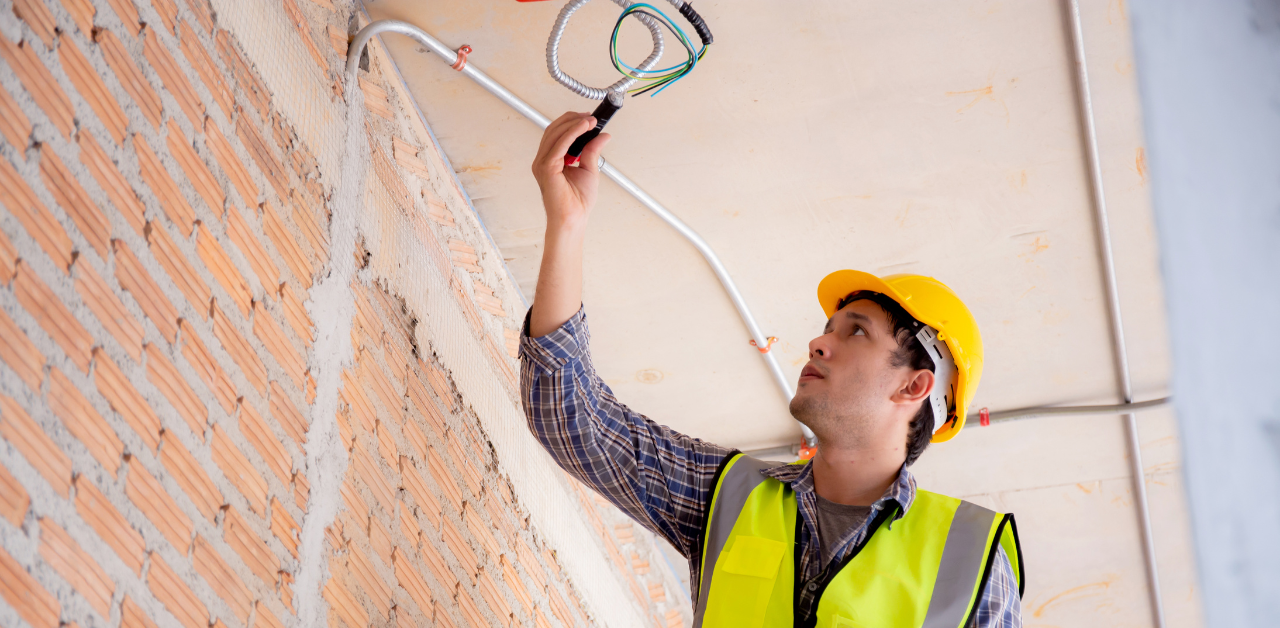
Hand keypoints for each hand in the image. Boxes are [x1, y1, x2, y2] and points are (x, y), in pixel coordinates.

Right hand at [531, 112, 611, 228]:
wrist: (573, 219)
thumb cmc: (577, 203)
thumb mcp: (589, 169)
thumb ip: (592, 150)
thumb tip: (603, 135)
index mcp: (550, 160)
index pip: (557, 134)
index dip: (572, 122)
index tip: (589, 119)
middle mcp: (543, 160)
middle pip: (554, 130)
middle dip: (573, 119)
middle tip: (591, 117)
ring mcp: (542, 163)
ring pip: (555, 133)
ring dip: (574, 123)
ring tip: (590, 121)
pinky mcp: (546, 167)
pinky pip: (559, 144)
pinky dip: (572, 133)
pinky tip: (584, 127)